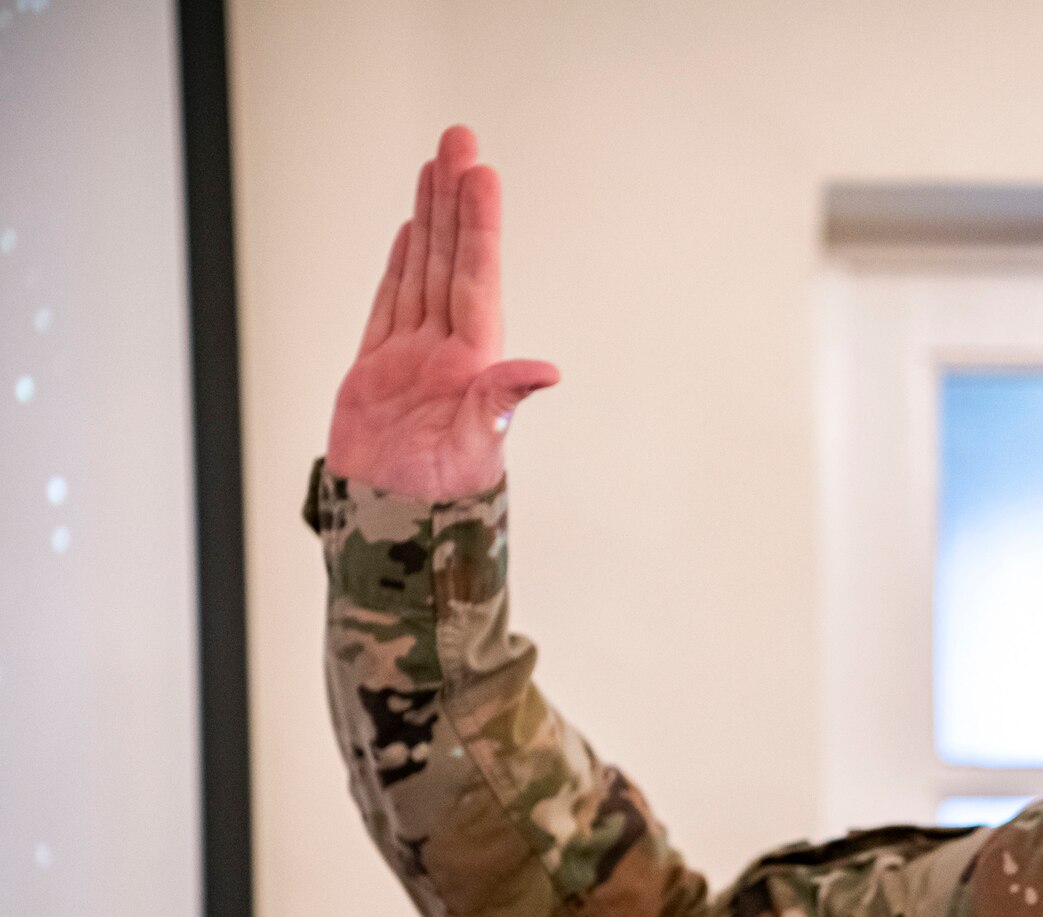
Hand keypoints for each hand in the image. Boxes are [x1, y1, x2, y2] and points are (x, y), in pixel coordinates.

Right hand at [325, 124, 558, 501]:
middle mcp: (447, 352)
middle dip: (455, 199)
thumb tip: (546, 371)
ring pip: (423, 272)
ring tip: (437, 168)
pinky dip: (402, 267)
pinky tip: (414, 233)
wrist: (395, 533)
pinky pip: (391, 305)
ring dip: (431, 221)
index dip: (478, 223)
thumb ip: (503, 402)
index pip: (476, 275)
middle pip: (451, 258)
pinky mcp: (377, 372)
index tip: (480, 172)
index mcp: (474, 362)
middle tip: (459, 138)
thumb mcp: (479, 448)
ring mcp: (412, 358)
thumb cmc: (443, 499)